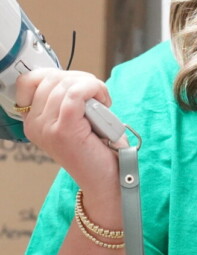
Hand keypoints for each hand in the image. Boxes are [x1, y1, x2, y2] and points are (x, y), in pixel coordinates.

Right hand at [15, 68, 119, 193]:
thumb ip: (64, 98)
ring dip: (91, 85)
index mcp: (32, 121)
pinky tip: (104, 101)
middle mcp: (35, 125)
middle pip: (51, 78)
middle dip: (79, 78)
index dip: (57, 75)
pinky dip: (94, 89)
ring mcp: (47, 128)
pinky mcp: (64, 130)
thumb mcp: (74, 118)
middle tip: (96, 94)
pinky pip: (76, 92)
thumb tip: (72, 76)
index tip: (77, 85)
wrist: (108, 179)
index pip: (29, 80)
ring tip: (102, 101)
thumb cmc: (96, 148)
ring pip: (66, 83)